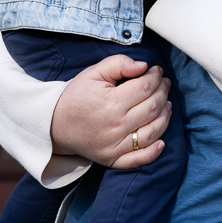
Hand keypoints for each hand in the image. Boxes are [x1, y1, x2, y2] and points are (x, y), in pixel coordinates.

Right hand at [49, 54, 171, 169]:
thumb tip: (144, 66)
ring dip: (165, 117)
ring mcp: (115, 145)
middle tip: (164, 84)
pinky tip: (162, 141)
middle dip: (163, 92)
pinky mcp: (113, 159)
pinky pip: (139, 159)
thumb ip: (118, 63)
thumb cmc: (77, 96)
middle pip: (152, 107)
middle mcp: (116, 125)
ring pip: (152, 131)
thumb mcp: (93, 73)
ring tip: (167, 104)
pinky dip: (153, 152)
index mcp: (111, 102)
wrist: (54, 124)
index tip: (157, 71)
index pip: (145, 87)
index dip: (156, 76)